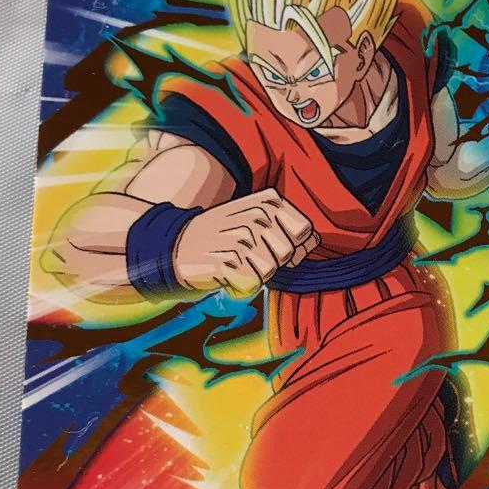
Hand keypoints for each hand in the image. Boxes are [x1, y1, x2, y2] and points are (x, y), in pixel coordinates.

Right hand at [172, 189, 317, 295]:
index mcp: (266, 201)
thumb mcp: (256, 223)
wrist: (174, 247)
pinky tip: (224, 274)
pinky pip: (251, 285)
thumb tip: (314, 241)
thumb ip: (288, 229)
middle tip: (245, 254)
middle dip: (271, 262)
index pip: (304, 231)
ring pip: (270, 271)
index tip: (269, 244)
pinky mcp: (226, 262)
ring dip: (254, 274)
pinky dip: (239, 286)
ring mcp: (240, 237)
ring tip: (234, 263)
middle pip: (288, 254)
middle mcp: (255, 214)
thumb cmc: (223, 238)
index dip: (294, 246)